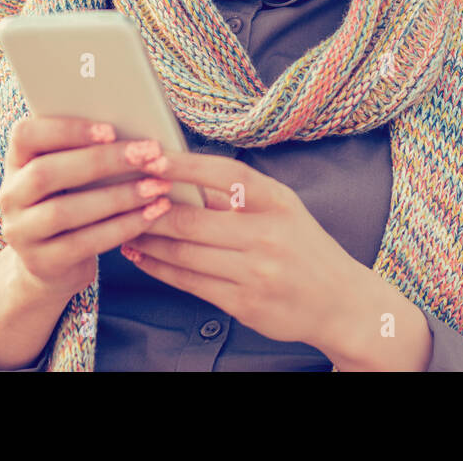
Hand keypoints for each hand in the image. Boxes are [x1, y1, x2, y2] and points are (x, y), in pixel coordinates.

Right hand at [0, 116, 178, 301]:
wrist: (53, 266)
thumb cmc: (72, 203)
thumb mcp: (69, 177)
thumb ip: (86, 152)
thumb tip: (136, 132)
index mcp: (16, 162)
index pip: (24, 135)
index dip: (65, 130)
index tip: (110, 129)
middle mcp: (9, 196)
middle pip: (45, 173)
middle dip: (102, 161)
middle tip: (148, 153)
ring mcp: (20, 233)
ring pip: (64, 211)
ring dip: (117, 196)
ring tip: (156, 186)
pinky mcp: (42, 262)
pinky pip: (83, 243)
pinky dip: (121, 227)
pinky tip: (150, 215)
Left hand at [117, 147, 362, 350]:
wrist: (340, 302)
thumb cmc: (303, 246)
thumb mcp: (282, 208)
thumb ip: (237, 194)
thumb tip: (178, 173)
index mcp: (278, 202)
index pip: (224, 174)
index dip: (183, 165)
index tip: (150, 157)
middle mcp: (268, 235)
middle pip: (192, 220)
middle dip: (150, 209)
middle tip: (122, 196)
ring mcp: (255, 273)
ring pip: (184, 254)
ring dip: (147, 239)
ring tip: (123, 227)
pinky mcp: (244, 304)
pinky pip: (189, 282)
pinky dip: (159, 267)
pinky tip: (142, 255)